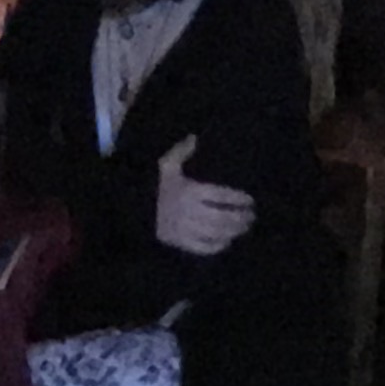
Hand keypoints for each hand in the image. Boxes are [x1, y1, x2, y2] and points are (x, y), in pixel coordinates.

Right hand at [153, 133, 256, 257]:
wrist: (133, 209)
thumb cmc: (154, 185)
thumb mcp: (165, 164)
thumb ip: (181, 151)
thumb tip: (194, 137)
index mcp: (189, 191)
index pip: (221, 196)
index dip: (239, 199)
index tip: (250, 201)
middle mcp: (189, 211)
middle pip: (222, 217)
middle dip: (240, 218)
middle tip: (251, 216)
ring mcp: (185, 229)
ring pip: (216, 233)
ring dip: (233, 232)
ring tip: (244, 227)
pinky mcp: (179, 243)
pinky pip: (203, 248)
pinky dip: (218, 246)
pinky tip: (227, 241)